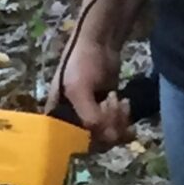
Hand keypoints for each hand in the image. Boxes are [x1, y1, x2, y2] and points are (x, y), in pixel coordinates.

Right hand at [49, 31, 131, 152]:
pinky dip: (124, 120)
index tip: (99, 122)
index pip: (72, 143)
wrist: (101, 41)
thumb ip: (89, 116)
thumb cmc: (82, 62)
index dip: (88, 138)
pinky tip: (126, 103)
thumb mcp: (79, 89)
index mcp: (57, 117)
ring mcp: (90, 116)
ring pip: (107, 136)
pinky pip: (116, 127)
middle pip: (93, 141)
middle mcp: (72, 120)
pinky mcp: (106, 111)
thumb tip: (107, 138)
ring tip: (120, 101)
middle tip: (113, 103)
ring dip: (118, 122)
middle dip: (108, 126)